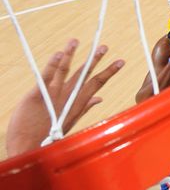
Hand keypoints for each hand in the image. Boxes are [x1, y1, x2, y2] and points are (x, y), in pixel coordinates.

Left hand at [6, 40, 124, 156]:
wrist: (29, 149)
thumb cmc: (48, 137)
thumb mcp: (70, 122)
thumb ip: (84, 107)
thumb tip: (99, 99)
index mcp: (77, 104)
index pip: (97, 84)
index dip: (109, 72)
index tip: (120, 61)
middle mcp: (68, 98)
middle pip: (85, 75)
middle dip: (95, 60)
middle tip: (104, 46)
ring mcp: (53, 96)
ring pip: (65, 71)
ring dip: (71, 54)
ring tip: (75, 41)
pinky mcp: (37, 95)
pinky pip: (46, 77)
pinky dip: (53, 65)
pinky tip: (59, 54)